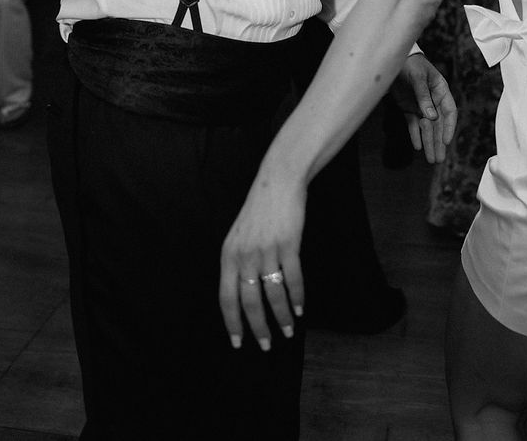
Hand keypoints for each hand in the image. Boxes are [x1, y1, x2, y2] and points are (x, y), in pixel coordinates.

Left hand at [219, 168, 306, 352]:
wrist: (278, 181)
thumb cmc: (259, 210)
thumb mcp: (238, 236)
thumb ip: (238, 263)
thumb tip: (243, 296)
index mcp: (228, 255)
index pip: (226, 298)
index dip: (232, 323)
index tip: (238, 343)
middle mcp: (245, 255)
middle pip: (249, 302)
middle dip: (258, 328)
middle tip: (267, 345)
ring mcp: (267, 250)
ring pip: (273, 294)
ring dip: (282, 316)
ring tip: (288, 330)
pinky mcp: (288, 244)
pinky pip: (293, 279)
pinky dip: (297, 297)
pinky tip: (300, 308)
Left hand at [391, 54, 456, 163]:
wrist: (394, 59)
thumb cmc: (410, 64)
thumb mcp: (417, 77)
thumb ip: (423, 96)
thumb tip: (431, 116)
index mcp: (441, 90)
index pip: (449, 112)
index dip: (449, 127)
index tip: (446, 141)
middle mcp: (433, 101)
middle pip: (438, 125)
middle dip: (438, 142)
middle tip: (438, 159)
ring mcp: (421, 105)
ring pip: (427, 128)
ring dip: (429, 143)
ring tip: (431, 160)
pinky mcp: (408, 108)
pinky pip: (413, 125)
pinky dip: (415, 135)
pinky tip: (418, 147)